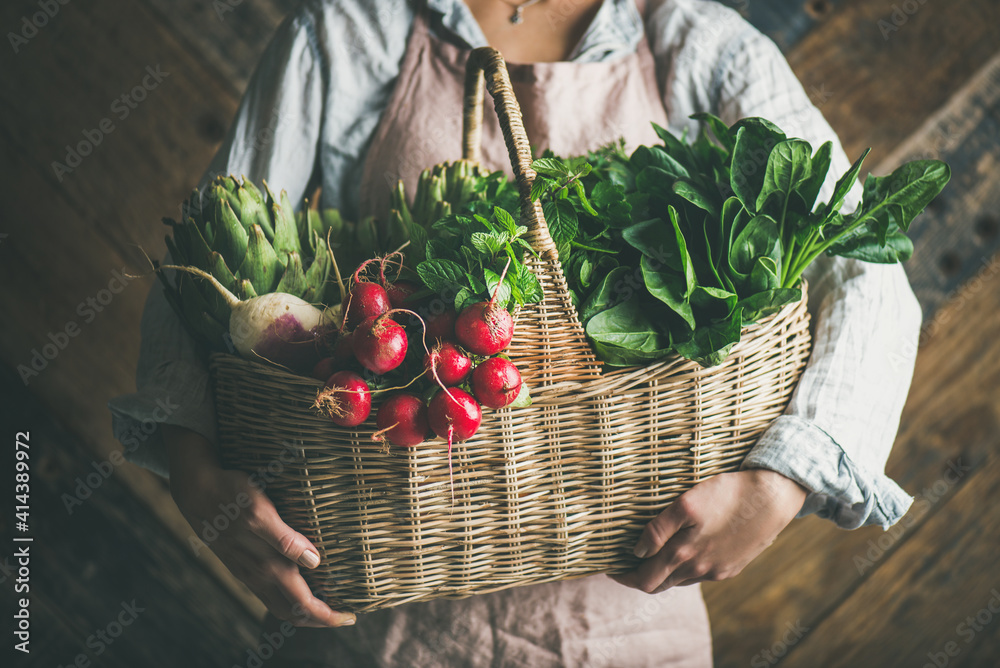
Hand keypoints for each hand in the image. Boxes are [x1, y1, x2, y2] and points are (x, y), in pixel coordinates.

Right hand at [163, 425, 354, 626]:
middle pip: (292, 613)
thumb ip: (284, 539)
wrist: (195, 490)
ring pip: (279, 606)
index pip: (301, 604)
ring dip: (304, 612)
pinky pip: (269, 593)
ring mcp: (247, 572)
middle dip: (320, 620)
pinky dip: (289, 599)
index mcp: (265, 566)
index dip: (327, 616)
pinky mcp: (242, 564)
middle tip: (346, 616)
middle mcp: (257, 575)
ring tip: (328, 605)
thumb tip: (314, 561)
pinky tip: (300, 586)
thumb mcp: (259, 511)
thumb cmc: (230, 495)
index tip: (350, 616)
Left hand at [610, 469, 806, 593]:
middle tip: (624, 564)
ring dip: (662, 572)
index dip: (624, 577)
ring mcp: (717, 571)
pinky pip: (700, 575)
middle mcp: (699, 569)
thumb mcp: (686, 504)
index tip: (611, 567)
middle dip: (638, 577)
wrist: (772, 497)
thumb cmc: (727, 493)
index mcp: (684, 554)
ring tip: (650, 555)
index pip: (644, 580)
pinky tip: (682, 551)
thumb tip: (637, 551)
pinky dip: (684, 568)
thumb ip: (658, 530)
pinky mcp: (731, 567)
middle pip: (659, 585)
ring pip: (679, 580)